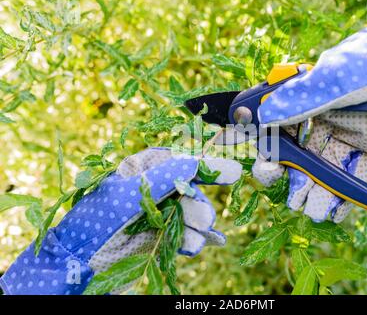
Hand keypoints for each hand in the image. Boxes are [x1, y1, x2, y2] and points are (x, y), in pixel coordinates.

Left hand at [0, 148, 241, 294]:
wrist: (77, 261)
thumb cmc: (96, 220)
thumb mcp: (129, 193)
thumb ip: (166, 176)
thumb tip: (200, 162)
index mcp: (143, 170)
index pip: (181, 162)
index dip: (208, 165)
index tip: (233, 171)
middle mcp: (154, 190)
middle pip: (190, 191)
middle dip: (198, 205)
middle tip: (203, 220)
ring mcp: (159, 214)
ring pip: (191, 215)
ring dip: (197, 226)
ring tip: (194, 239)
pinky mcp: (161, 237)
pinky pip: (187, 235)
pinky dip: (198, 239)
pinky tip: (207, 242)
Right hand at [252, 0, 366, 222]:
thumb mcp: (331, 77)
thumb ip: (296, 101)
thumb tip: (261, 116)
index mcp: (309, 98)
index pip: (279, 127)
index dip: (269, 149)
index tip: (268, 166)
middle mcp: (325, 118)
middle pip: (299, 154)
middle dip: (292, 178)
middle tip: (290, 198)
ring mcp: (349, 135)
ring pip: (324, 169)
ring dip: (315, 193)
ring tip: (311, 212)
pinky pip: (353, 176)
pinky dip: (342, 197)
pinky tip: (332, 213)